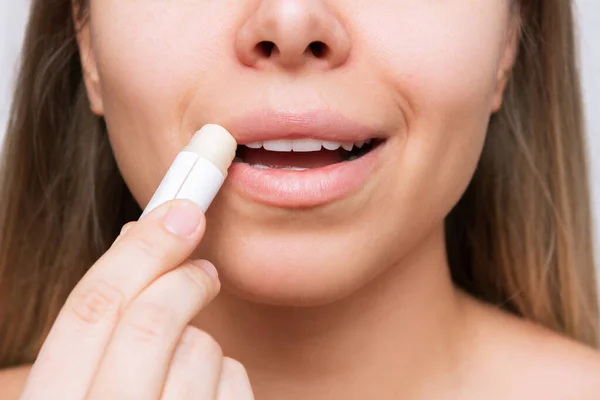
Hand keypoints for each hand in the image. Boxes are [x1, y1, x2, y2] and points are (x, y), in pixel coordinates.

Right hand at [19, 200, 253, 398]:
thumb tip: (139, 242)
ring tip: (186, 367)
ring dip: (202, 341)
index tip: (180, 211)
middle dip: (184, 279)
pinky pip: (234, 385)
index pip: (91, 310)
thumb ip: (99, 333)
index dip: (139, 251)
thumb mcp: (78, 391)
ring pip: (202, 351)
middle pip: (153, 323)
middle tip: (201, 268)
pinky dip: (226, 376)